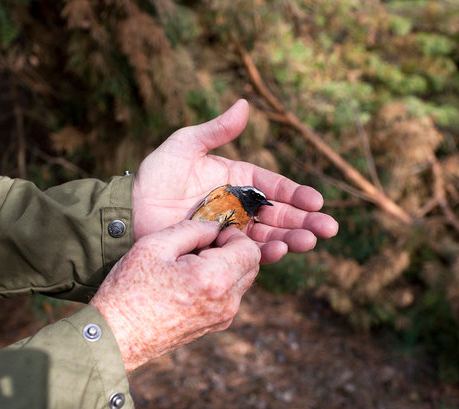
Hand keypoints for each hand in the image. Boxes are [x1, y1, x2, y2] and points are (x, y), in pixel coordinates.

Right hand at [89, 220, 259, 370]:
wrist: (115, 336)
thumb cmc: (129, 290)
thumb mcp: (154, 245)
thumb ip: (191, 229)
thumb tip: (215, 226)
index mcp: (213, 279)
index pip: (250, 249)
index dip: (234, 235)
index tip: (211, 233)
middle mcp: (225, 302)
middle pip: (251, 265)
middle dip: (233, 249)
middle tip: (201, 246)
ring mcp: (222, 318)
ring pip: (242, 281)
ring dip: (227, 266)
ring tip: (192, 263)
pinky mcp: (214, 326)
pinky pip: (230, 296)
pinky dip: (219, 282)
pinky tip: (189, 281)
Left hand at [132, 99, 337, 263]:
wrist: (131, 212)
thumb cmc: (156, 176)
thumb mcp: (185, 146)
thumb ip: (216, 130)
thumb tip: (245, 104)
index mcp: (237, 179)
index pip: (273, 186)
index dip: (296, 194)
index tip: (316, 201)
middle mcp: (239, 205)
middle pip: (279, 213)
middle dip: (305, 221)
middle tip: (328, 229)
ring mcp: (231, 229)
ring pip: (269, 235)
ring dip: (292, 239)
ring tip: (310, 242)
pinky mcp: (220, 249)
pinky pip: (246, 253)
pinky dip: (264, 254)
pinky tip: (279, 252)